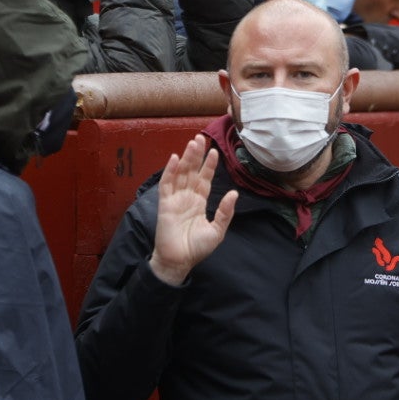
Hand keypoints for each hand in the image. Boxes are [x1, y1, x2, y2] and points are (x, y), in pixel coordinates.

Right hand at [148, 134, 235, 285]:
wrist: (179, 261)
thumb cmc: (197, 248)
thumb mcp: (217, 231)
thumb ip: (225, 212)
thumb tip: (234, 193)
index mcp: (199, 202)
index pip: (204, 179)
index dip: (209, 166)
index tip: (215, 152)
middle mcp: (187, 197)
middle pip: (191, 171)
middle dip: (196, 155)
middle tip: (200, 138)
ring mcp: (175, 199)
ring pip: (180, 174)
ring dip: (185, 158)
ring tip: (191, 143)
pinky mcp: (164, 204)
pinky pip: (166, 185)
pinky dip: (169, 172)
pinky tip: (174, 159)